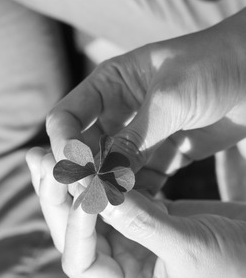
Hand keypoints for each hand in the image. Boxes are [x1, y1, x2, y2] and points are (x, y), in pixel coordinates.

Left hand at [27, 149, 245, 277]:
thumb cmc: (236, 265)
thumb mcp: (188, 247)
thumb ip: (141, 222)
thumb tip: (94, 193)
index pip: (82, 261)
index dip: (74, 224)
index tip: (78, 186)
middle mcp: (121, 270)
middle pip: (75, 233)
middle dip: (56, 197)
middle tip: (39, 157)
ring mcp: (129, 243)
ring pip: (87, 212)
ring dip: (68, 182)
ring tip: (46, 151)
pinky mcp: (142, 220)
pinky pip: (111, 198)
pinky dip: (98, 177)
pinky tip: (83, 154)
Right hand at [47, 9, 245, 192]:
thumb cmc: (213, 66)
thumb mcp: (170, 99)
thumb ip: (135, 139)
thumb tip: (103, 179)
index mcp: (109, 85)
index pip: (67, 118)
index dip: (64, 145)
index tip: (72, 173)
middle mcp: (119, 112)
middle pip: (85, 148)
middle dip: (85, 174)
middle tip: (88, 202)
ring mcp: (141, 135)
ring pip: (112, 168)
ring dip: (110, 189)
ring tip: (112, 211)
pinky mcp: (164, 153)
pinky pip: (142, 179)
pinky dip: (138, 196)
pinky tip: (139, 211)